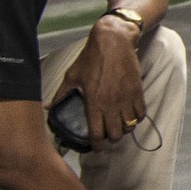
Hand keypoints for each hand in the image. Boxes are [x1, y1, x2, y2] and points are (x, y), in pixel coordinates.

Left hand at [61, 18, 145, 142]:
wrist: (114, 41)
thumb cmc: (91, 58)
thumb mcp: (72, 75)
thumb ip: (62, 94)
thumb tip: (49, 107)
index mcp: (94, 102)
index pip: (97, 134)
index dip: (97, 145)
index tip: (96, 148)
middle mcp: (111, 104)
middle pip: (115, 134)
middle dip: (110, 139)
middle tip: (107, 135)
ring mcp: (126, 99)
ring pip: (129, 126)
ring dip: (123, 129)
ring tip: (118, 126)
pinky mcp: (137, 92)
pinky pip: (140, 114)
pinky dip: (136, 119)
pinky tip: (130, 116)